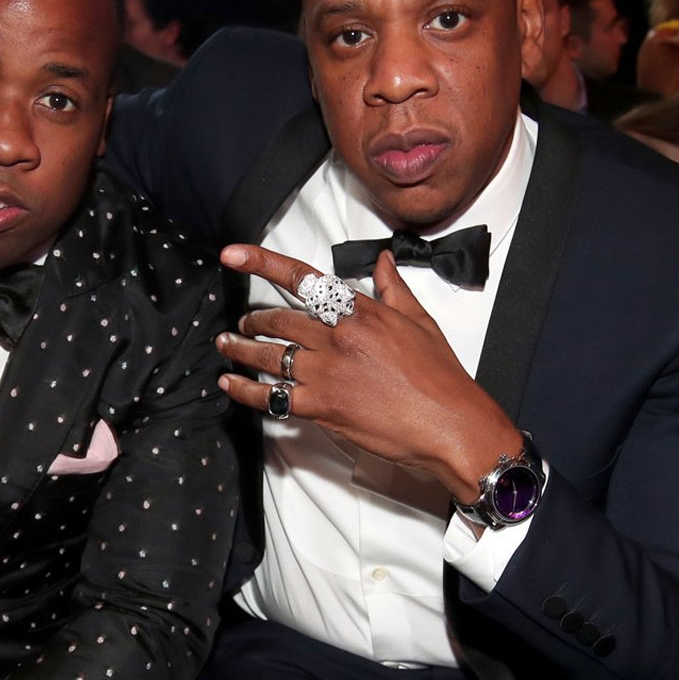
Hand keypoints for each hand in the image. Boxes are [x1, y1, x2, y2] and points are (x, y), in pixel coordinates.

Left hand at [212, 245, 522, 505]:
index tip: (234, 255)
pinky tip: (232, 385)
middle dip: (253, 319)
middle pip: (278, 320)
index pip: (302, 279)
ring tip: (228, 346)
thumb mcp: (420, 320)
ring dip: (241, 349)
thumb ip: (393, 288)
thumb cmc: (439, 378)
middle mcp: (338, 337)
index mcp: (360, 311)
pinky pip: (271, 396)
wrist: (450, 424)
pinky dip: (246, 390)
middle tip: (242, 323)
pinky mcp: (321, 406)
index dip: (262, 263)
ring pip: (269, 354)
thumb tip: (383, 262)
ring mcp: (326, 372)